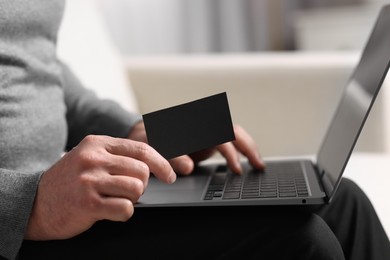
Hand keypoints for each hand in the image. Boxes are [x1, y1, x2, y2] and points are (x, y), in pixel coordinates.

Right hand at [25, 135, 175, 239]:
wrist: (35, 204)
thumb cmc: (69, 182)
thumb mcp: (90, 158)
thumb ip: (117, 156)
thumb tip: (154, 163)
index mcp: (97, 143)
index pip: (141, 149)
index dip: (162, 163)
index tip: (170, 175)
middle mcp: (93, 158)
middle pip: (142, 171)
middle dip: (140, 185)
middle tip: (125, 192)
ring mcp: (89, 180)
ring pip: (137, 189)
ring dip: (131, 199)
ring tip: (114, 200)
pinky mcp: (88, 202)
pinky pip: (125, 209)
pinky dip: (123, 213)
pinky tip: (108, 211)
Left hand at [128, 122, 264, 174]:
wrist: (144, 134)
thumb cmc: (150, 140)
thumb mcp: (156, 149)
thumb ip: (171, 157)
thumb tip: (188, 167)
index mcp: (193, 125)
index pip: (219, 135)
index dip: (230, 152)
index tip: (236, 168)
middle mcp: (204, 125)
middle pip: (233, 131)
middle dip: (248, 147)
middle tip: (259, 166)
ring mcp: (208, 131)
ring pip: (235, 134)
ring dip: (248, 148)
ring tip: (259, 165)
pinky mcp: (209, 139)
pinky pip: (230, 141)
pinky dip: (241, 149)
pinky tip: (248, 160)